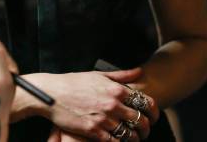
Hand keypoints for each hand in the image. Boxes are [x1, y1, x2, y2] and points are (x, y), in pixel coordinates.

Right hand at [33, 68, 157, 140]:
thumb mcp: (99, 74)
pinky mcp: (93, 132)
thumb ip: (121, 75)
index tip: (154, 115)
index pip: (145, 102)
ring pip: (130, 134)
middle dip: (147, 127)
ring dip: (135, 137)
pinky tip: (120, 141)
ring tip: (135, 137)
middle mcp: (112, 104)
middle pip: (141, 120)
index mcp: (116, 89)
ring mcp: (103, 119)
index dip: (154, 111)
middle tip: (146, 129)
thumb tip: (139, 71)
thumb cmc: (75, 82)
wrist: (52, 94)